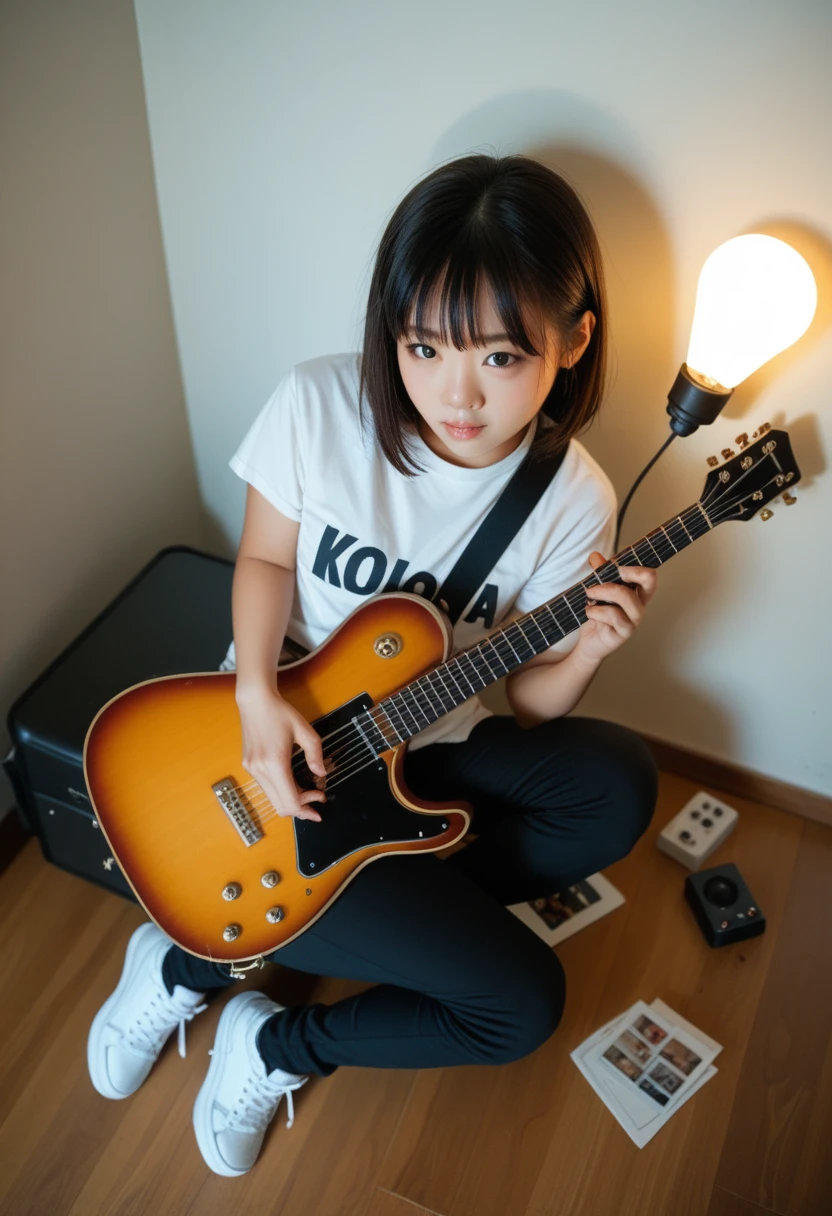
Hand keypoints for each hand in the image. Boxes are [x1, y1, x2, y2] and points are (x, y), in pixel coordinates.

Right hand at [237, 687, 330, 822]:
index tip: (321, 805)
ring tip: (308, 789)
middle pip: (281, 806)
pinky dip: (282, 790)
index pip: (290, 801)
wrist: (255, 701)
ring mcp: (252, 769)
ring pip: (273, 799)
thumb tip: (321, 774)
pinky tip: (293, 781)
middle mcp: (260, 770)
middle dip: (301, 808)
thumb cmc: (281, 712)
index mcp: (275, 763)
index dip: (306, 809)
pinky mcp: (249, 766)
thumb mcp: (304, 730)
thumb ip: (315, 754)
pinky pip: (267, 788)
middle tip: (318, 798)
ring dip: (292, 799)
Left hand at [574, 551, 657, 665]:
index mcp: (637, 594)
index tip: (617, 566)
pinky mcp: (623, 633)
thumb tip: (595, 556)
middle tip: (608, 573)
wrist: (590, 642)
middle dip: (628, 572)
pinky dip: (595, 610)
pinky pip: (612, 615)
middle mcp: (639, 606)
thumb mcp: (597, 591)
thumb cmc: (597, 616)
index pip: (649, 576)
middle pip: (648, 582)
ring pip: (626, 597)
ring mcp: (633, 620)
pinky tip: (589, 612)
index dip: (638, 567)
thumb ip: (599, 574)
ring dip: (602, 592)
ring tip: (589, 595)